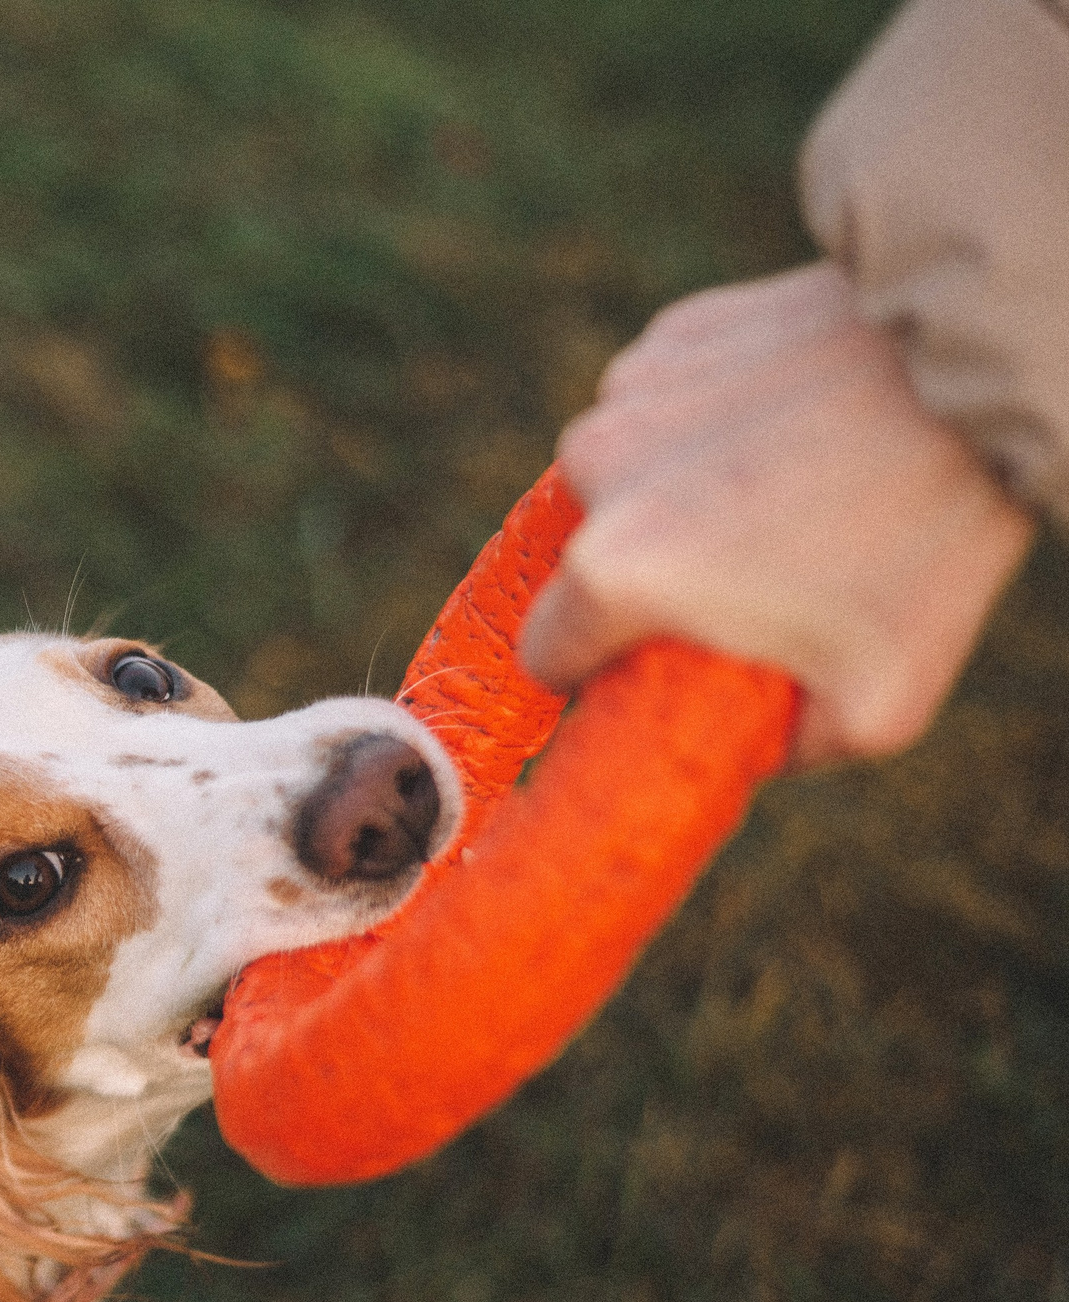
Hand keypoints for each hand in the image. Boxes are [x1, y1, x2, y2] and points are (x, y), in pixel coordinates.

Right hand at [518, 261, 1035, 765]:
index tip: (656, 663)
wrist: (978, 376)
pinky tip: (789, 424)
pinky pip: (666, 398)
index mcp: (615, 573)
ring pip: (623, 471)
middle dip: (649, 577)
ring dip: (674, 491)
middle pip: (586, 556)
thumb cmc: (924, 543)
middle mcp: (596, 471)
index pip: (544, 652)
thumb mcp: (879, 704)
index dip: (598, 671)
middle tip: (753, 575)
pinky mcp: (678, 332)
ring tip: (782, 489)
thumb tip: (740, 746)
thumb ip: (784, 747)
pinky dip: (710, 420)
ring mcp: (632, 390)